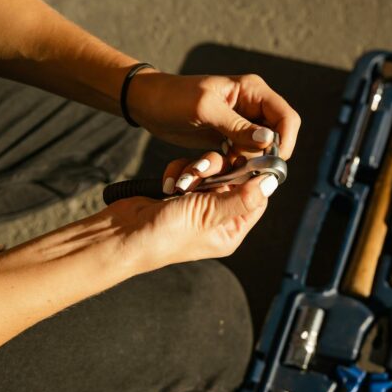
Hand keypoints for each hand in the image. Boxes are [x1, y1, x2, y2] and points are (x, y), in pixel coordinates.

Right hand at [102, 173, 277, 274]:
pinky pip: (190, 169)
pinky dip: (179, 171)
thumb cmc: (164, 235)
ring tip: (181, 184)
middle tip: (202, 171)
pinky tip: (169, 184)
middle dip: (217, 170)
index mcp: (231, 230)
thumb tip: (270, 183)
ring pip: (211, 169)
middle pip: (234, 178)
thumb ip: (241, 198)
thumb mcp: (208, 215)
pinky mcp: (180, 190)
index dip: (254, 176)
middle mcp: (218, 217)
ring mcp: (198, 203)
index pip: (256, 198)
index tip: (248, 156)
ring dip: (195, 170)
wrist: (121, 234)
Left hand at [127, 72, 300, 159]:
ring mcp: (242, 123)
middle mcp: (253, 106)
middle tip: (241, 168)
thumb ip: (238, 126)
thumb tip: (269, 141)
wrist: (147, 104)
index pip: (287, 118)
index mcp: (253, 90)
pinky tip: (218, 167)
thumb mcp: (205, 110)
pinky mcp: (230, 137)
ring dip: (247, 163)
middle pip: (277, 137)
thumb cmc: (173, 98)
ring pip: (260, 150)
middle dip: (263, 156)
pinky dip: (235, 165)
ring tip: (225, 167)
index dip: (284, 142)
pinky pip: (244, 155)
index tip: (269, 163)